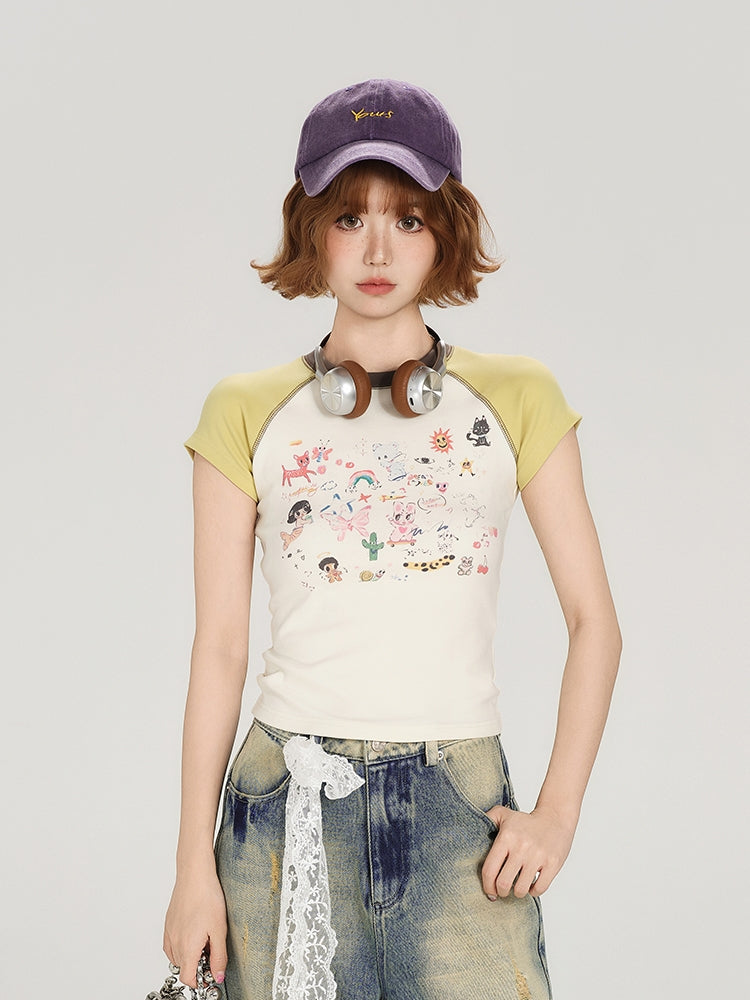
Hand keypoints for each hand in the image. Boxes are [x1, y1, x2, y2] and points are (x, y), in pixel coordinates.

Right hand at [164, 870, 227, 988]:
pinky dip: (181, 946)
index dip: (200, 980)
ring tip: (204, 939)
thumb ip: (218, 956)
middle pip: (183, 968)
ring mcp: (169, 932)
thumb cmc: (207, 897)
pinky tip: (193, 933)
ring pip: (176, 957)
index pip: (188, 978)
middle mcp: (175, 942)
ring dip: (189, 956)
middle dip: (197, 966)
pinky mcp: (168, 924)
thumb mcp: (219, 930)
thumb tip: (218, 976)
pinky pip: (171, 945)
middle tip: (211, 950)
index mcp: (187, 947)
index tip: (210, 973)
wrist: (194, 875)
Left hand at [482, 804, 574, 899]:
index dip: (487, 886)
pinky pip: (539, 889)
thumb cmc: (526, 821)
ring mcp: (538, 856)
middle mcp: (521, 847)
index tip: (489, 891)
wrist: (555, 818)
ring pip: (521, 889)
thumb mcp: (504, 814)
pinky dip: (533, 892)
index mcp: (506, 837)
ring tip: (517, 887)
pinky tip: (531, 885)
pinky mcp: (553, 863)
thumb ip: (487, 819)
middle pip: (504, 883)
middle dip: (501, 892)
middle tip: (502, 891)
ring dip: (517, 893)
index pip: (489, 870)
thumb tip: (470, 828)